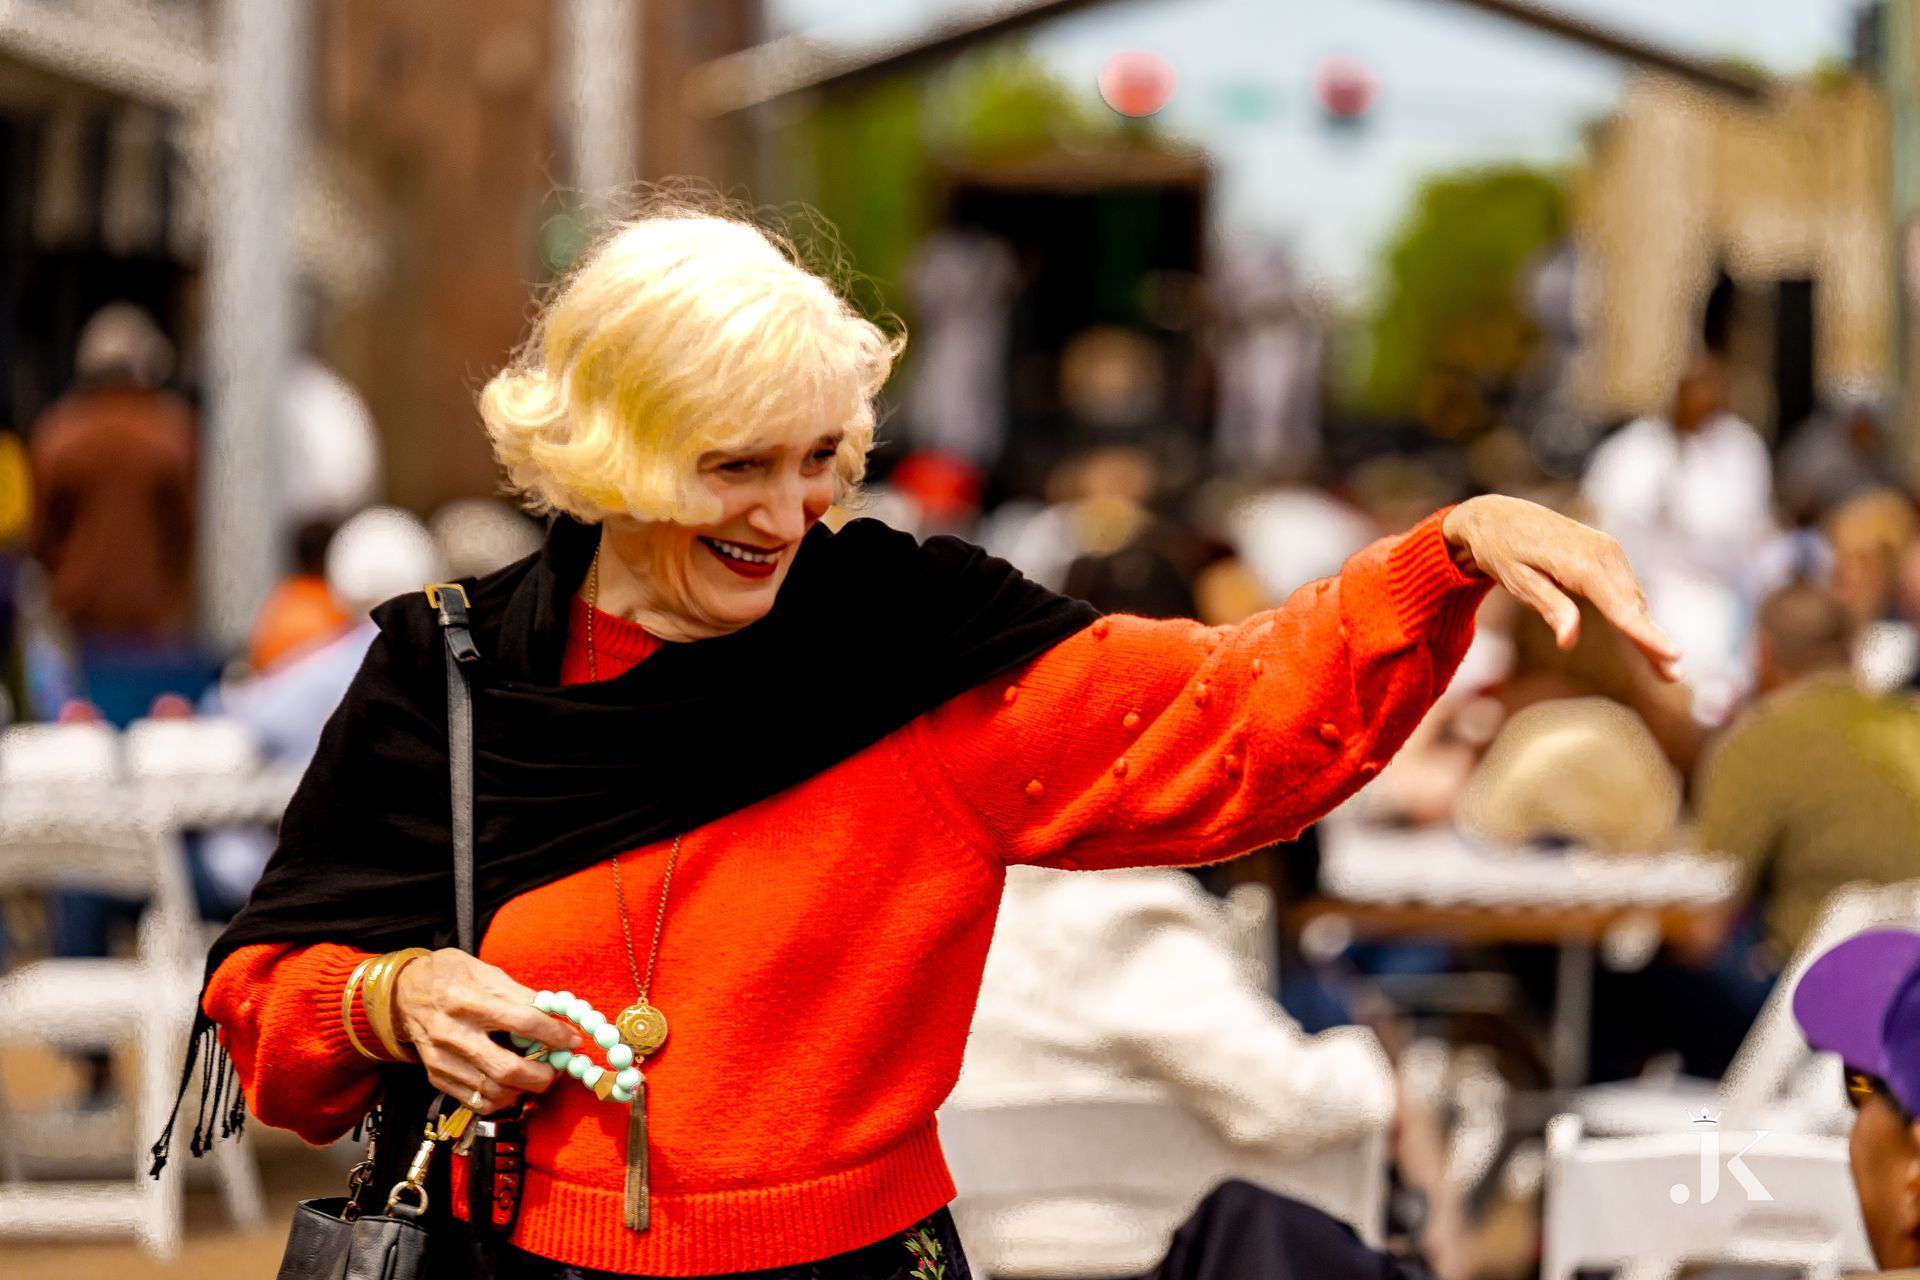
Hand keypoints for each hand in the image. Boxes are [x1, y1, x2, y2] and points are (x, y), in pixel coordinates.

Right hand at [391, 949, 579, 1113]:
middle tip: (558, 1068)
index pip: (522, 1022)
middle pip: (507, 1069)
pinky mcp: (436, 1077)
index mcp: (466, 999)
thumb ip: (518, 993)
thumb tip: (555, 1013)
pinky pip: (477, 1101)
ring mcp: (441, 1060)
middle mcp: (451, 1034)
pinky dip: (502, 1098)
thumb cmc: (448, 975)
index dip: (554, 1034)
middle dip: (543, 1075)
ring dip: (524, 1089)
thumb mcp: (483, 970)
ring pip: (493, 1092)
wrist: (400, 993)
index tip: (572, 1040)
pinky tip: (511, 1083)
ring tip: (536, 1074)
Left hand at [1442, 495, 1681, 681]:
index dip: (1644, 633)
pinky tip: (1645, 640)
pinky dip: (1636, 615)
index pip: (1618, 606)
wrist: (1499, 515)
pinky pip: (1625, 589)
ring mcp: (1609, 550)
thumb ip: (1549, 607)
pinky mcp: (1608, 553)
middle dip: (1653, 642)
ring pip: (1634, 599)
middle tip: (1674, 676)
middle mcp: (1603, 552)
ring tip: (1664, 670)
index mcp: (1580, 561)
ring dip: (1648, 632)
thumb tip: (1568, 641)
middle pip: (1633, 607)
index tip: (1672, 654)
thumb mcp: (1517, 580)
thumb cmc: (1502, 550)